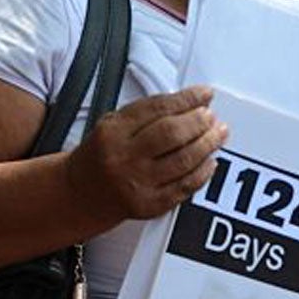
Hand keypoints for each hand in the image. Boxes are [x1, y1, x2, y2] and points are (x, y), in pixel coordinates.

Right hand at [64, 86, 227, 224]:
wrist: (80, 194)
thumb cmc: (101, 155)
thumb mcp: (112, 124)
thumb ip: (147, 112)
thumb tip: (190, 102)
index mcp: (114, 131)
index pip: (157, 108)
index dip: (187, 98)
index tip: (205, 94)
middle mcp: (124, 157)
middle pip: (172, 133)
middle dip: (199, 122)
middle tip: (211, 116)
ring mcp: (137, 183)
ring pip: (183, 160)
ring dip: (207, 144)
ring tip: (218, 134)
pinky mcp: (149, 205)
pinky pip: (184, 187)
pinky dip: (203, 172)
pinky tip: (210, 161)